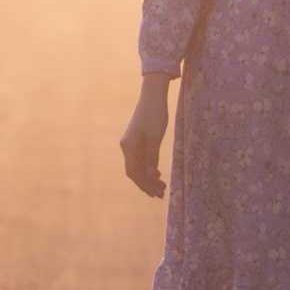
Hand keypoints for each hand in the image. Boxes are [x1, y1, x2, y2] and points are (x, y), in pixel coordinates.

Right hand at [121, 75, 172, 198]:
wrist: (153, 95)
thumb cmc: (155, 114)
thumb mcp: (155, 137)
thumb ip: (152, 157)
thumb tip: (150, 175)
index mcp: (128, 147)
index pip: (133, 172)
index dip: (144, 184)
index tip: (155, 193)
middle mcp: (127, 147)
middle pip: (135, 171)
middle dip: (148, 184)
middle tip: (162, 194)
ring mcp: (131, 143)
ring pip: (139, 166)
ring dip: (149, 177)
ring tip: (162, 187)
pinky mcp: (137, 140)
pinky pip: (141, 159)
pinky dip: (149, 168)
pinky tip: (158, 173)